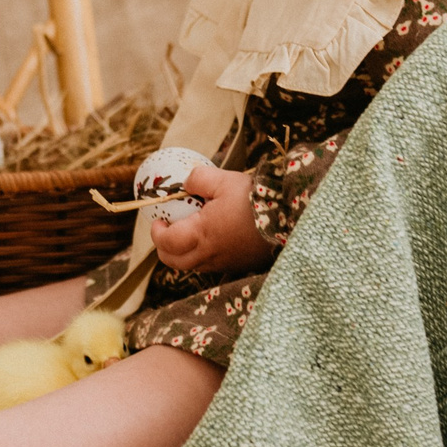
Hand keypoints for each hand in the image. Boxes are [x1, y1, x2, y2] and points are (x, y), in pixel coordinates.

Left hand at [148, 162, 274, 279]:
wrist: (290, 218)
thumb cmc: (255, 199)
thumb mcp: (224, 180)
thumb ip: (199, 179)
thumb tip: (187, 183)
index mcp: (201, 235)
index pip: (166, 243)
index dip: (156, 233)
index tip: (158, 220)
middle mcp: (210, 255)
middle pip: (175, 262)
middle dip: (165, 248)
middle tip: (168, 230)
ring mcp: (226, 264)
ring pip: (193, 266)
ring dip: (184, 253)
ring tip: (191, 232)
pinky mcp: (241, 266)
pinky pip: (213, 266)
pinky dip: (204, 255)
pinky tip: (215, 237)